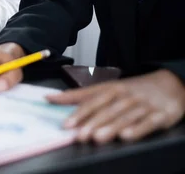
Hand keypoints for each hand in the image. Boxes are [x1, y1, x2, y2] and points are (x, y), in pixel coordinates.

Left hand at [47, 70, 184, 143]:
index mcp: (111, 88)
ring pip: (124, 117)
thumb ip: (79, 95)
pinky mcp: (160, 115)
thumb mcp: (106, 88)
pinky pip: (148, 123)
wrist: (170, 83)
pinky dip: (138, 129)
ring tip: (98, 138)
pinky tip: (127, 136)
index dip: (78, 112)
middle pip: (107, 110)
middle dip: (92, 123)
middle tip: (80, 135)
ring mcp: (142, 105)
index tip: (66, 124)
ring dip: (110, 127)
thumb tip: (51, 98)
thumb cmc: (132, 89)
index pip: (91, 100)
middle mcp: (125, 96)